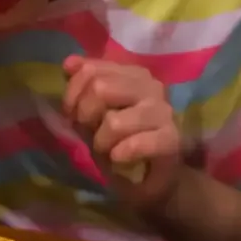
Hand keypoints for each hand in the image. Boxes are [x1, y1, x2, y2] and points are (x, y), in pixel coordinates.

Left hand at [63, 55, 181, 204]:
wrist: (154, 176)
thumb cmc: (122, 140)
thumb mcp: (95, 111)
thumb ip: (84, 84)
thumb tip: (69, 63)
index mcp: (132, 74)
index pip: (91, 70)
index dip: (73, 94)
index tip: (72, 114)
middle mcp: (151, 86)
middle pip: (100, 89)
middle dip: (85, 116)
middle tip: (89, 134)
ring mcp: (163, 112)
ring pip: (115, 121)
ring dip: (102, 141)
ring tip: (106, 150)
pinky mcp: (171, 139)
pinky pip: (137, 144)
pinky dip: (122, 153)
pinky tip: (118, 158)